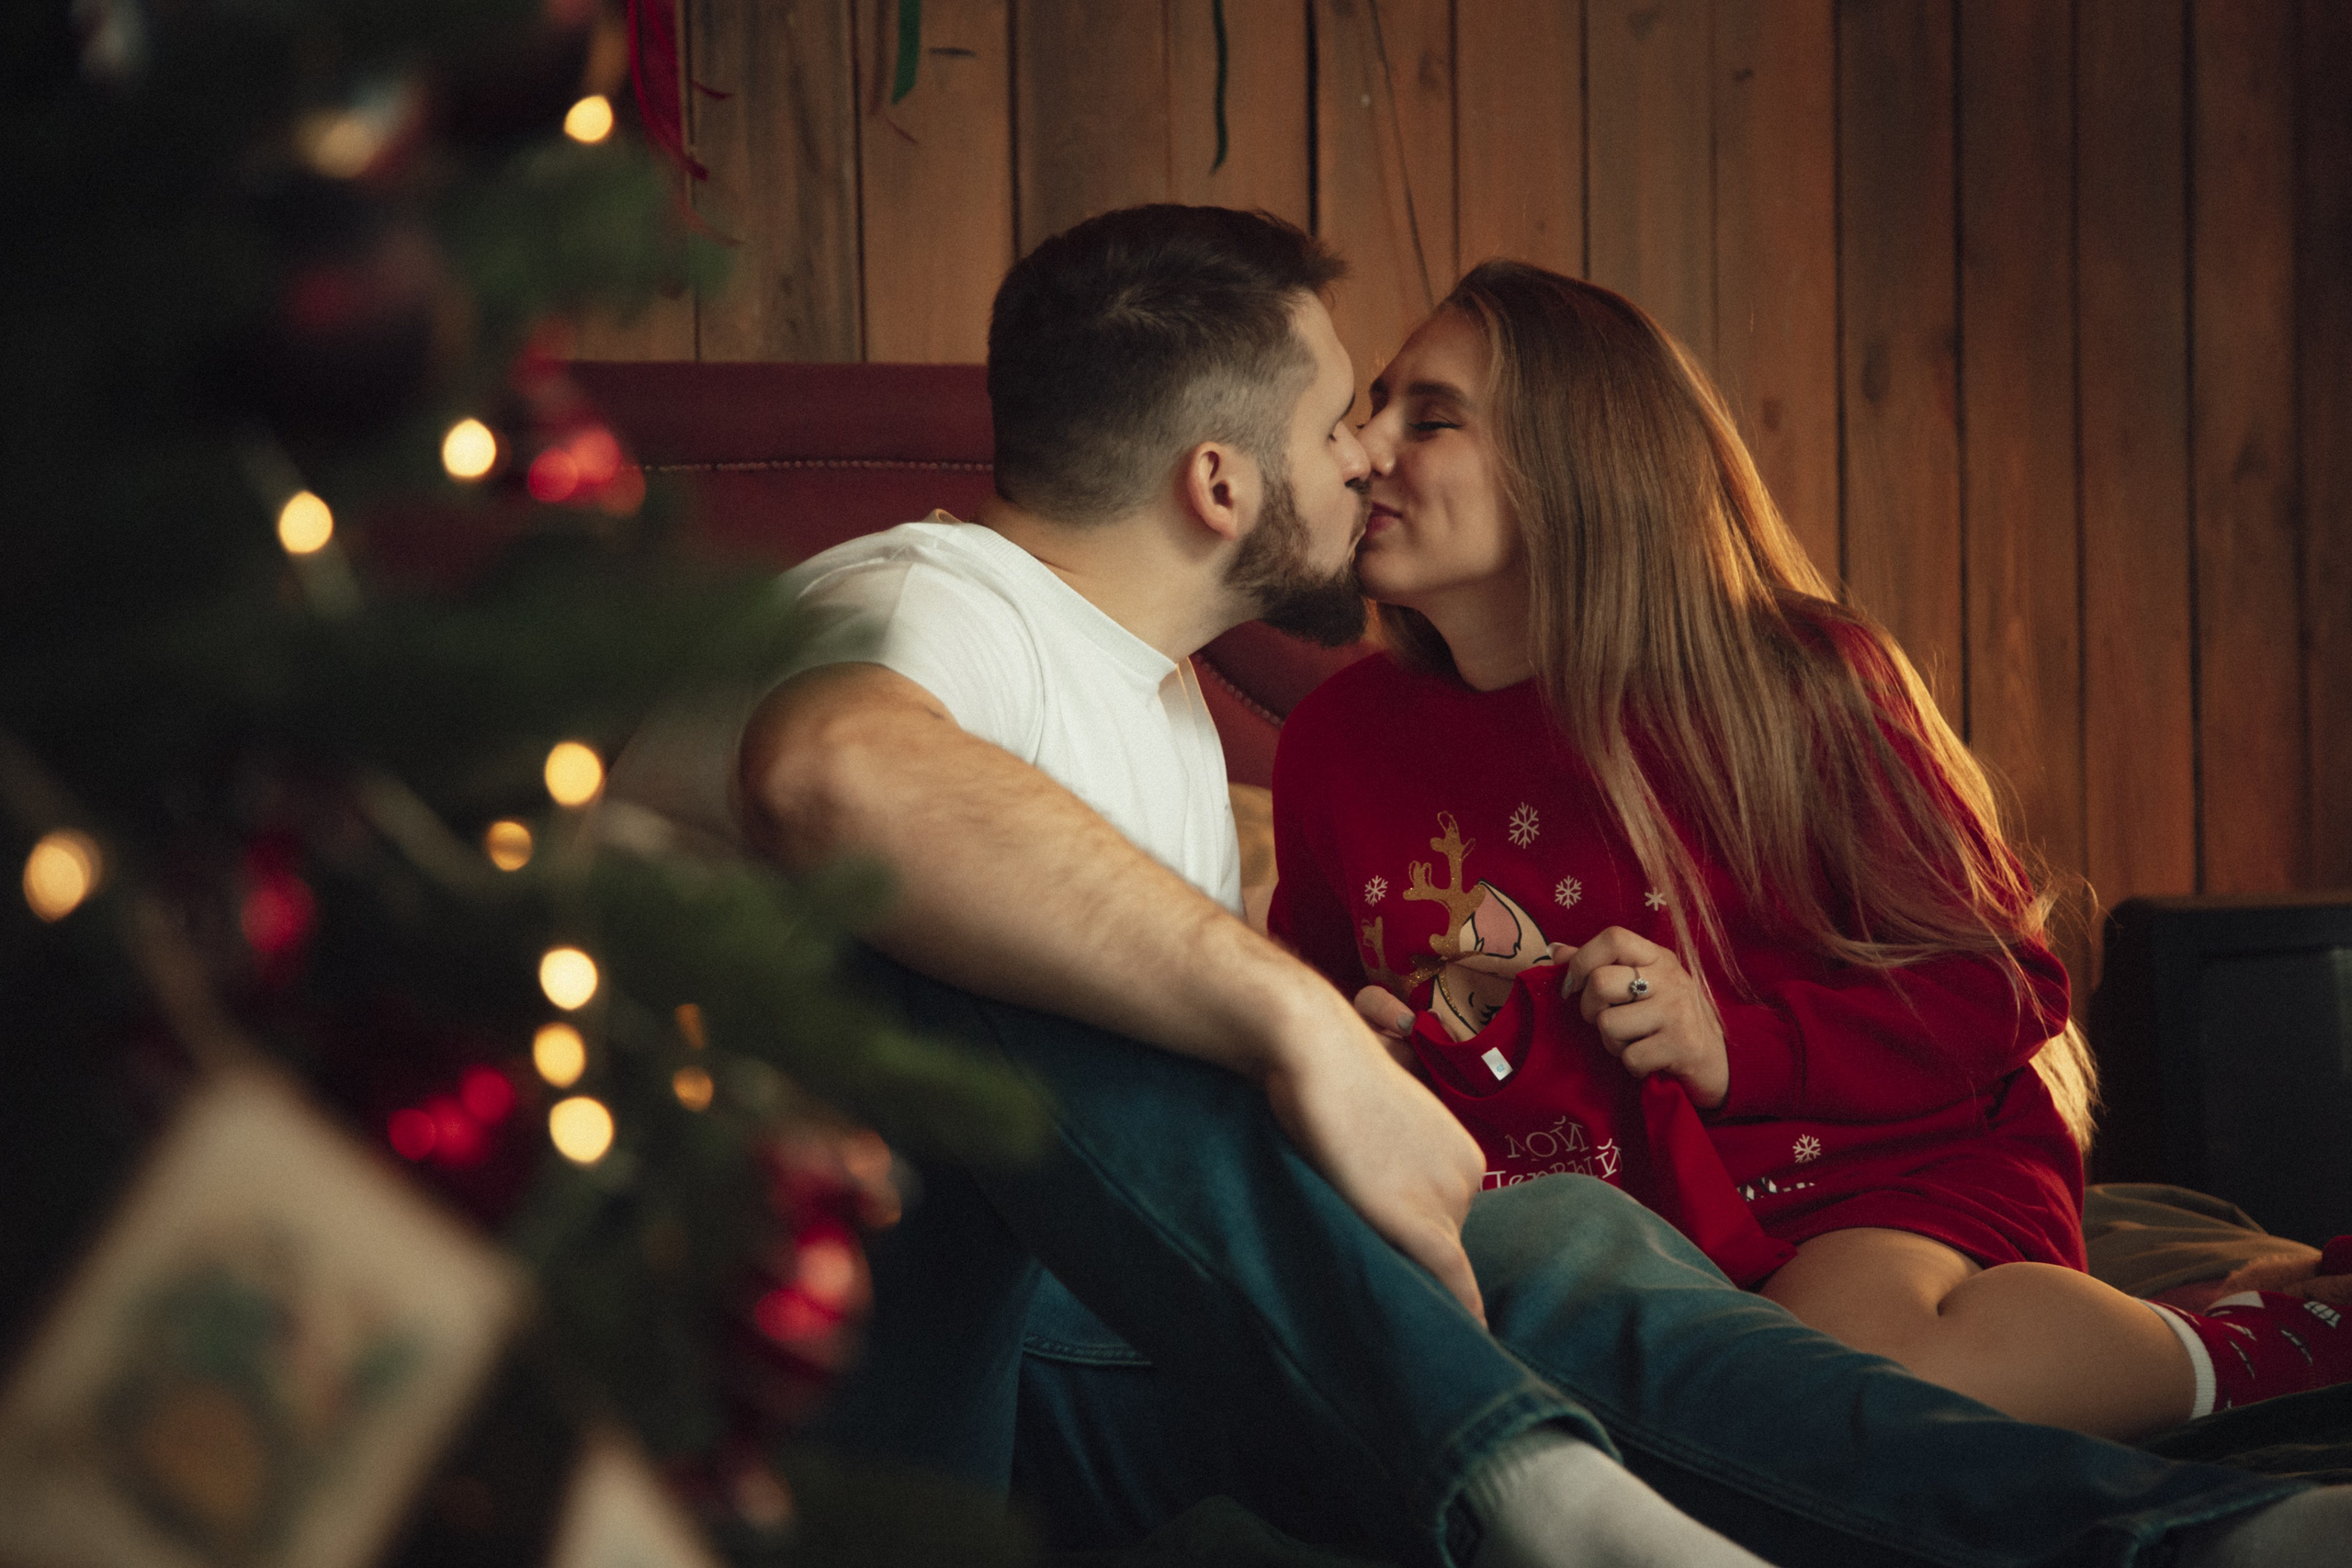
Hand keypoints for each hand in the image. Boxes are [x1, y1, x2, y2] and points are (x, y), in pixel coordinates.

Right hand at [1260, 993, 1487, 1324]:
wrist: (1316, 1051)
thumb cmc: (1327, 1076)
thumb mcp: (1369, 1125)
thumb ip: (1384, 1167)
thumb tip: (1373, 1194)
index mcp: (1461, 1154)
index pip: (1438, 1216)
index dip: (1412, 1239)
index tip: (1401, 1263)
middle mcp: (1468, 1178)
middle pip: (1437, 1241)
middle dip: (1407, 1255)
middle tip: (1369, 1254)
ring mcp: (1451, 1201)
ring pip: (1430, 1262)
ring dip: (1407, 1275)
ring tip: (1360, 1249)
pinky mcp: (1425, 1225)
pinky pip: (1451, 1281)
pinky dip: (1459, 1313)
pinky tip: (1464, 1339)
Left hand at [1560, 926, 1728, 1107]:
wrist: (1717, 1061)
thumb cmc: (1668, 1019)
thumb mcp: (1641, 984)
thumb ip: (1599, 965)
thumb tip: (1554, 950)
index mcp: (1657, 958)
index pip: (1613, 938)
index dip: (1581, 961)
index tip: (1572, 987)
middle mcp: (1670, 979)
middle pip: (1600, 983)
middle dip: (1589, 1010)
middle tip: (1605, 1020)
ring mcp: (1677, 1011)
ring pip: (1608, 1025)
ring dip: (1612, 1043)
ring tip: (1634, 1042)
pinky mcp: (1681, 1045)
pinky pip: (1629, 1057)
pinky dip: (1632, 1065)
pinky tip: (1649, 1061)